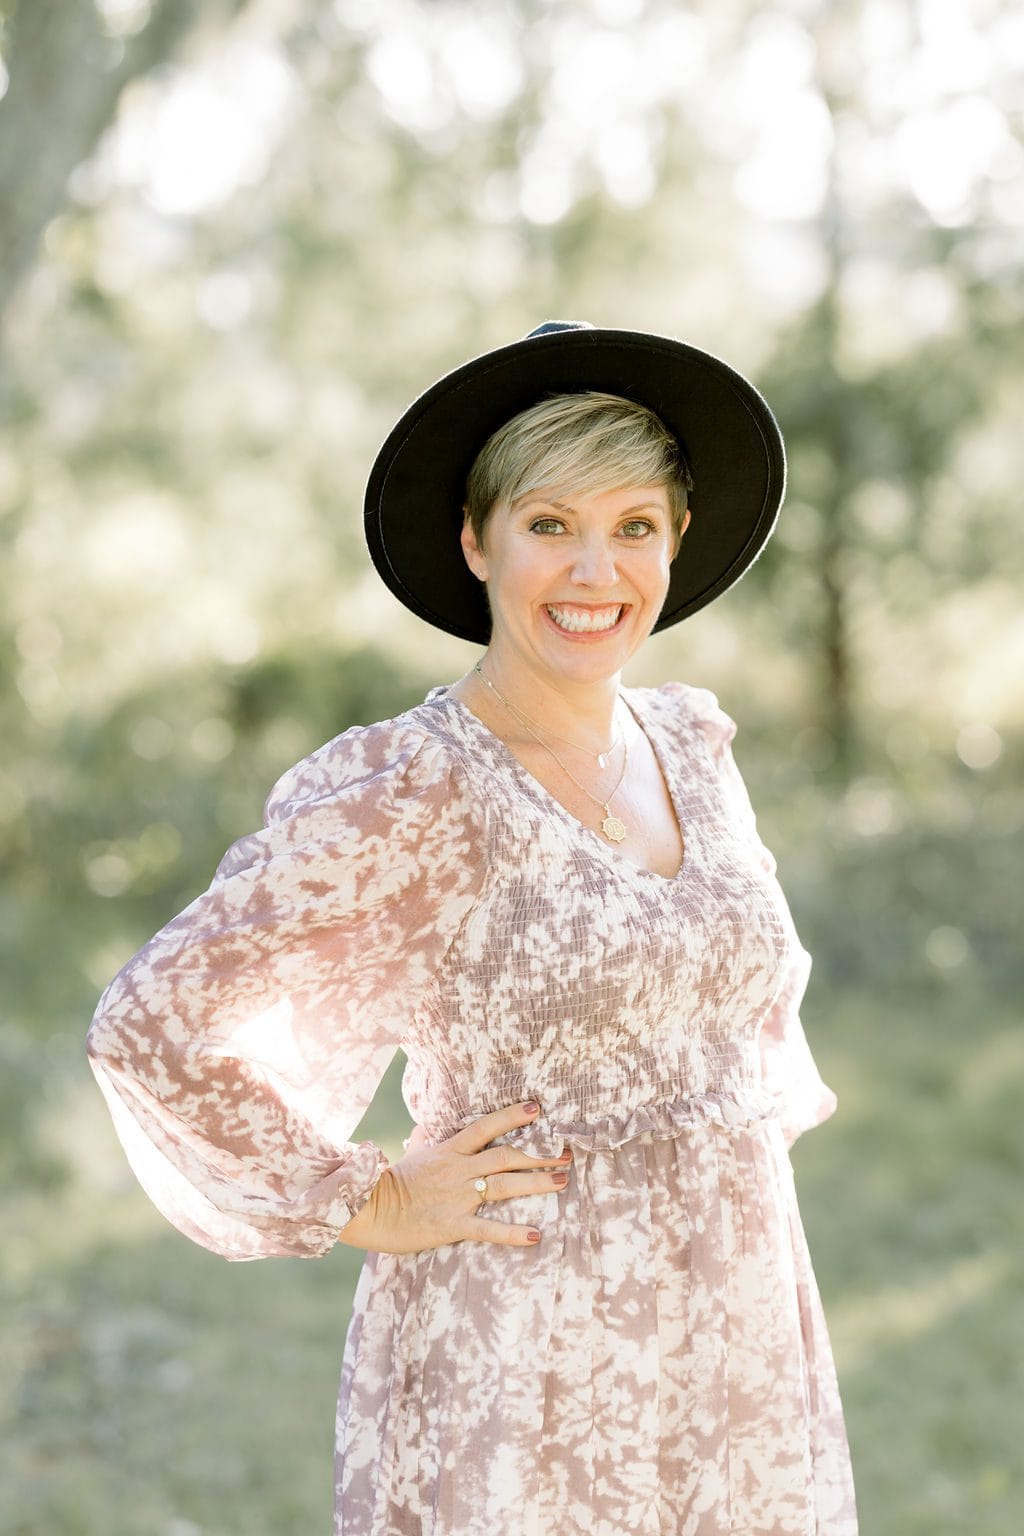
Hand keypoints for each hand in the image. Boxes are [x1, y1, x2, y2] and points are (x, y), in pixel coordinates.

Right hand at [335, 1101, 570, 1253]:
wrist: (367, 1208)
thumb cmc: (386, 1183)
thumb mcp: (408, 1155)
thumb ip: (421, 1140)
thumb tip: (422, 1128)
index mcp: (448, 1151)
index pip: (485, 1127)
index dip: (511, 1117)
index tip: (536, 1109)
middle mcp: (458, 1170)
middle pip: (505, 1156)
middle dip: (538, 1154)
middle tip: (564, 1153)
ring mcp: (457, 1196)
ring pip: (504, 1186)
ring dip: (535, 1183)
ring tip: (561, 1181)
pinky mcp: (453, 1224)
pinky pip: (488, 1228)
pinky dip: (512, 1233)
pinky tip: (535, 1235)